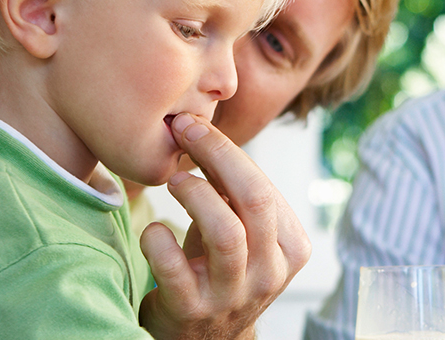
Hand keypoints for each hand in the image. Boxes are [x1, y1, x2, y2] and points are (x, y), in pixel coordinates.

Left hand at [137, 113, 312, 339]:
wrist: (203, 339)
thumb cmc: (218, 270)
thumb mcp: (243, 234)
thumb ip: (236, 193)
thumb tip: (203, 128)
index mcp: (291, 249)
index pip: (264, 188)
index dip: (227, 149)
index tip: (194, 126)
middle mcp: (269, 273)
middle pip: (254, 201)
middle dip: (216, 155)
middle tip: (182, 132)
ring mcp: (232, 295)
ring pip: (226, 233)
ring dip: (194, 195)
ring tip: (174, 181)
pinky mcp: (192, 311)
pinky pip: (174, 266)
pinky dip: (157, 237)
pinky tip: (153, 229)